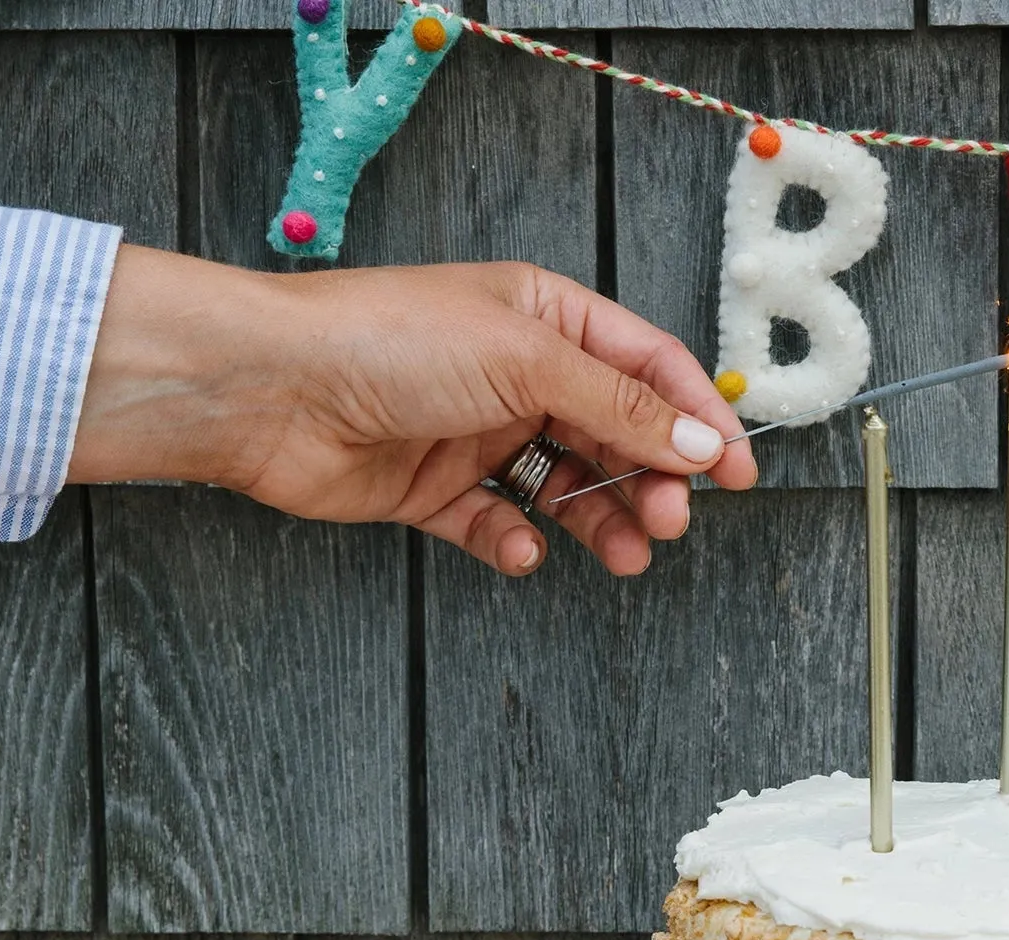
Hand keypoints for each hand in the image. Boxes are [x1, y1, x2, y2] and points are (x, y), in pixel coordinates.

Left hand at [68, 247, 757, 575]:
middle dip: (652, 480)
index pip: (647, 370)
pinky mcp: (434, 489)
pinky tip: (521, 551)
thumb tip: (704, 444)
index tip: (737, 477)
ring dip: (600, 523)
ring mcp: (476, 433)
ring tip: (624, 555)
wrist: (270, 389)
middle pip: (614, 435)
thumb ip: (620, 409)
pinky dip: (517, 544)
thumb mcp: (526, 361)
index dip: (698, 420)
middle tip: (670, 521)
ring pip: (565, 489)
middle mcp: (514, 373)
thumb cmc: (385, 342)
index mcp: (544, 316)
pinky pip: (498, 525)